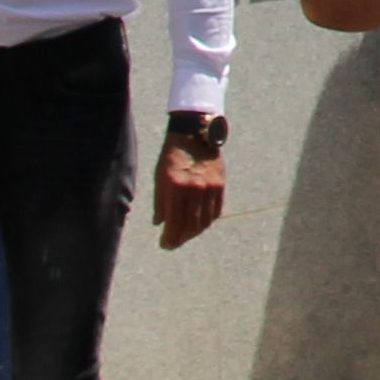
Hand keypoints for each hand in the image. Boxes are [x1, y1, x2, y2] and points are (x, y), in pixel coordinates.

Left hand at [152, 126, 226, 247]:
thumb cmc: (172, 157)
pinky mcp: (220, 185)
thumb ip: (160, 203)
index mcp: (176, 188)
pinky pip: (215, 212)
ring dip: (194, 233)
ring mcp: (210, 188)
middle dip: (180, 238)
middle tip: (173, 243)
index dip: (169, 238)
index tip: (164, 245)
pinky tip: (199, 224)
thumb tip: (159, 224)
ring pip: (204, 222)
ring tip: (185, 235)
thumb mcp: (160, 178)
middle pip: (190, 226)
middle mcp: (195, 190)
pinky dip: (206, 222)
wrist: (194, 134)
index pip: (174, 223)